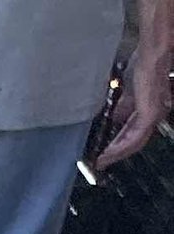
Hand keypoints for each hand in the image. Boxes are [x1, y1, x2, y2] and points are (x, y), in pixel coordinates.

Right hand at [95, 14, 172, 164]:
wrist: (155, 48)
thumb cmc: (147, 58)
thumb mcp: (132, 85)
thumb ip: (126, 103)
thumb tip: (117, 116)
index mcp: (149, 104)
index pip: (134, 129)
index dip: (120, 141)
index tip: (104, 152)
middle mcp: (153, 110)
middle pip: (135, 139)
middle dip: (117, 151)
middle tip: (101, 162)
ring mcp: (153, 112)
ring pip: (135, 142)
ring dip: (117, 153)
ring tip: (102, 162)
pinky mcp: (150, 113)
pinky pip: (136, 137)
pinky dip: (121, 147)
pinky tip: (108, 154)